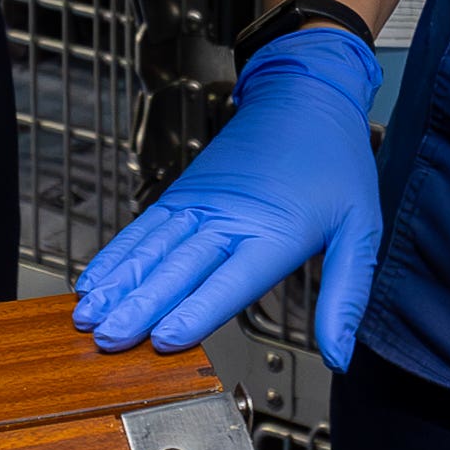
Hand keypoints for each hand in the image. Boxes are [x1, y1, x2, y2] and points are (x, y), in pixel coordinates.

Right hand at [74, 24, 380, 367]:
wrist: (307, 93)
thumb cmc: (336, 162)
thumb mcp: (361, 228)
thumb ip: (345, 295)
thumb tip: (341, 356)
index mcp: (275, 232)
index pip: (230, 279)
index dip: (197, 309)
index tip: (165, 338)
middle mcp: (229, 218)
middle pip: (179, 266)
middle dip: (140, 305)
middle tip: (108, 338)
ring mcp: (201, 202)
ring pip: (152, 247)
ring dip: (119, 282)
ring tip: (88, 314)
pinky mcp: (185, 192)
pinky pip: (146, 226)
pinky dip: (118, 253)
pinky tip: (95, 278)